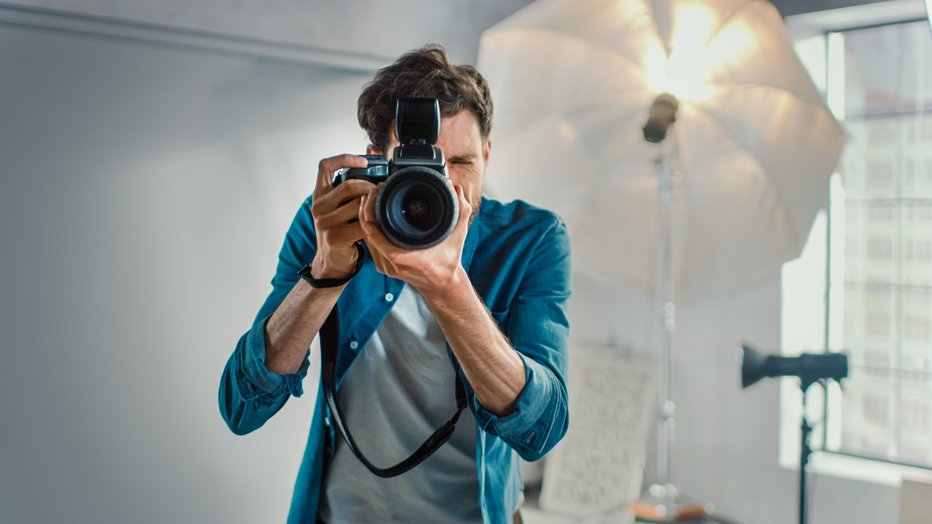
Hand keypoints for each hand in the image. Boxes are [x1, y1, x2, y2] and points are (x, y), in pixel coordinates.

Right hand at [310, 154, 376, 278]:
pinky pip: (361, 224)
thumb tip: (370, 154)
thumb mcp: (341, 207)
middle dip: (371, 186)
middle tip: (383, 192)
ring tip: (381, 209)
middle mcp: (318, 206)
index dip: (344, 158)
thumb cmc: (341, 231)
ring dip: (374, 206)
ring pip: (357, 204)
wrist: (332, 262)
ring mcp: (324, 222)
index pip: (325, 166)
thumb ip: (352, 187)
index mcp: (319, 195)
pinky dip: (374, 223)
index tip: (364, 161)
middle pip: (349, 185)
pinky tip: (378, 225)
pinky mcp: (334, 237)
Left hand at [359, 182, 472, 295]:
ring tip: (371, 198)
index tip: (376, 196)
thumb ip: (461, 210)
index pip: (380, 237)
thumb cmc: (450, 259)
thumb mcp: (458, 234)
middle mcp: (394, 264)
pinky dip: (369, 229)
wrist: (442, 283)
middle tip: (374, 190)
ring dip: (366, 218)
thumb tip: (457, 189)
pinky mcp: (384, 267)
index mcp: (408, 257)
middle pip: (369, 234)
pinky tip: (371, 215)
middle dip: (367, 210)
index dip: (373, 217)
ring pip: (367, 239)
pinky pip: (371, 245)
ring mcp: (387, 267)